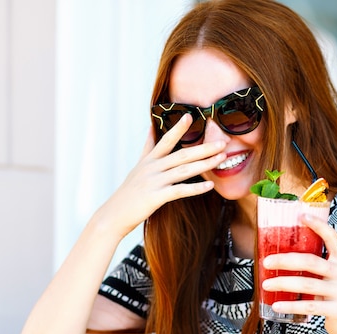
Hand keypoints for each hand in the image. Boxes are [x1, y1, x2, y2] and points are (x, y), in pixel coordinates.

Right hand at [97, 114, 226, 237]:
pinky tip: (210, 186)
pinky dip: (196, 188)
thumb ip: (148, 148)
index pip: (165, 140)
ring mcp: (154, 181)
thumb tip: (152, 129)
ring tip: (221, 158)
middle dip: (204, 148)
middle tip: (222, 142)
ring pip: (184, 170)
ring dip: (205, 164)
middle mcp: (152, 168)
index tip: (190, 116)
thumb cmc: (129, 192)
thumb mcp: (137, 166)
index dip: (178, 128)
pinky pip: (180, 190)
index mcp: (149, 160)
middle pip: (182, 154)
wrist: (114, 215)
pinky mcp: (156, 197)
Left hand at [261, 214, 336, 333]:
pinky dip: (290, 305)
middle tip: (267, 261)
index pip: (332, 237)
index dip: (318, 225)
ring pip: (307, 283)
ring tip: (266, 284)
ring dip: (283, 283)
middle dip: (286, 260)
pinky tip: (276, 305)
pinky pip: (310, 305)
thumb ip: (315, 269)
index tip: (302, 216)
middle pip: (311, 261)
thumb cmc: (335, 298)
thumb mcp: (330, 278)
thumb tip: (281, 259)